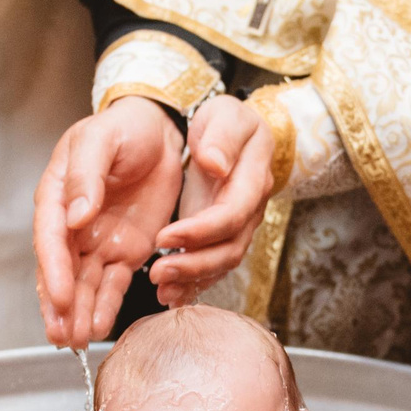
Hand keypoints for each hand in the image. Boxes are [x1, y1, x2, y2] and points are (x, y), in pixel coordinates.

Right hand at [34, 98, 182, 346]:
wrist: (159, 131)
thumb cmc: (123, 129)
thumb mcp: (101, 140)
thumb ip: (87, 176)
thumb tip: (77, 215)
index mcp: (58, 197)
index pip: (51, 239)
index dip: (54, 271)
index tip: (60, 297)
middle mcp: (73, 226)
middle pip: (62, 271)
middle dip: (60, 306)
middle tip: (61, 335)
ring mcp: (98, 242)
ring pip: (84, 285)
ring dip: (79, 314)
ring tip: (77, 342)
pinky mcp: (125, 251)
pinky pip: (113, 284)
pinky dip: (105, 306)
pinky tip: (99, 328)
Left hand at [148, 93, 276, 306]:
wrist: (234, 133)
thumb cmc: (226, 120)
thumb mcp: (224, 113)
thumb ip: (221, 136)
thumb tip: (215, 165)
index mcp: (252, 179)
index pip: (231, 214)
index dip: (200, 230)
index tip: (165, 235)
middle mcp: (250, 209)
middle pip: (229, 248)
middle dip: (194, 265)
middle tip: (158, 274)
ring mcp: (238, 226)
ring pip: (221, 262)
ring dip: (192, 280)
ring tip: (161, 291)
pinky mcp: (223, 236)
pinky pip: (213, 266)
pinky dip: (193, 284)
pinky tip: (171, 296)